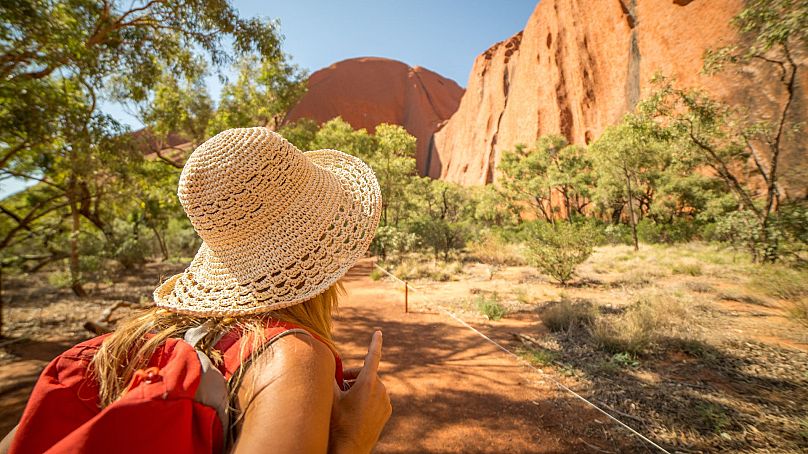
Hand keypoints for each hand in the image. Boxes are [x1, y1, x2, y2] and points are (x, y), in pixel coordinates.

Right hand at [329, 331, 391, 453]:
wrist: (351, 448)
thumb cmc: (338, 422)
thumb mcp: (331, 398)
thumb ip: (328, 378)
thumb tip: (322, 362)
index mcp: (368, 383)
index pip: (372, 356)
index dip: (374, 342)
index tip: (378, 332)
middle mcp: (380, 390)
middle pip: (365, 374)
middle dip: (352, 376)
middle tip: (339, 384)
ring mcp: (385, 401)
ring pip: (371, 386)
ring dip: (359, 388)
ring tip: (345, 399)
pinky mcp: (387, 411)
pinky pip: (377, 398)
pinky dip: (368, 398)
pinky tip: (356, 408)